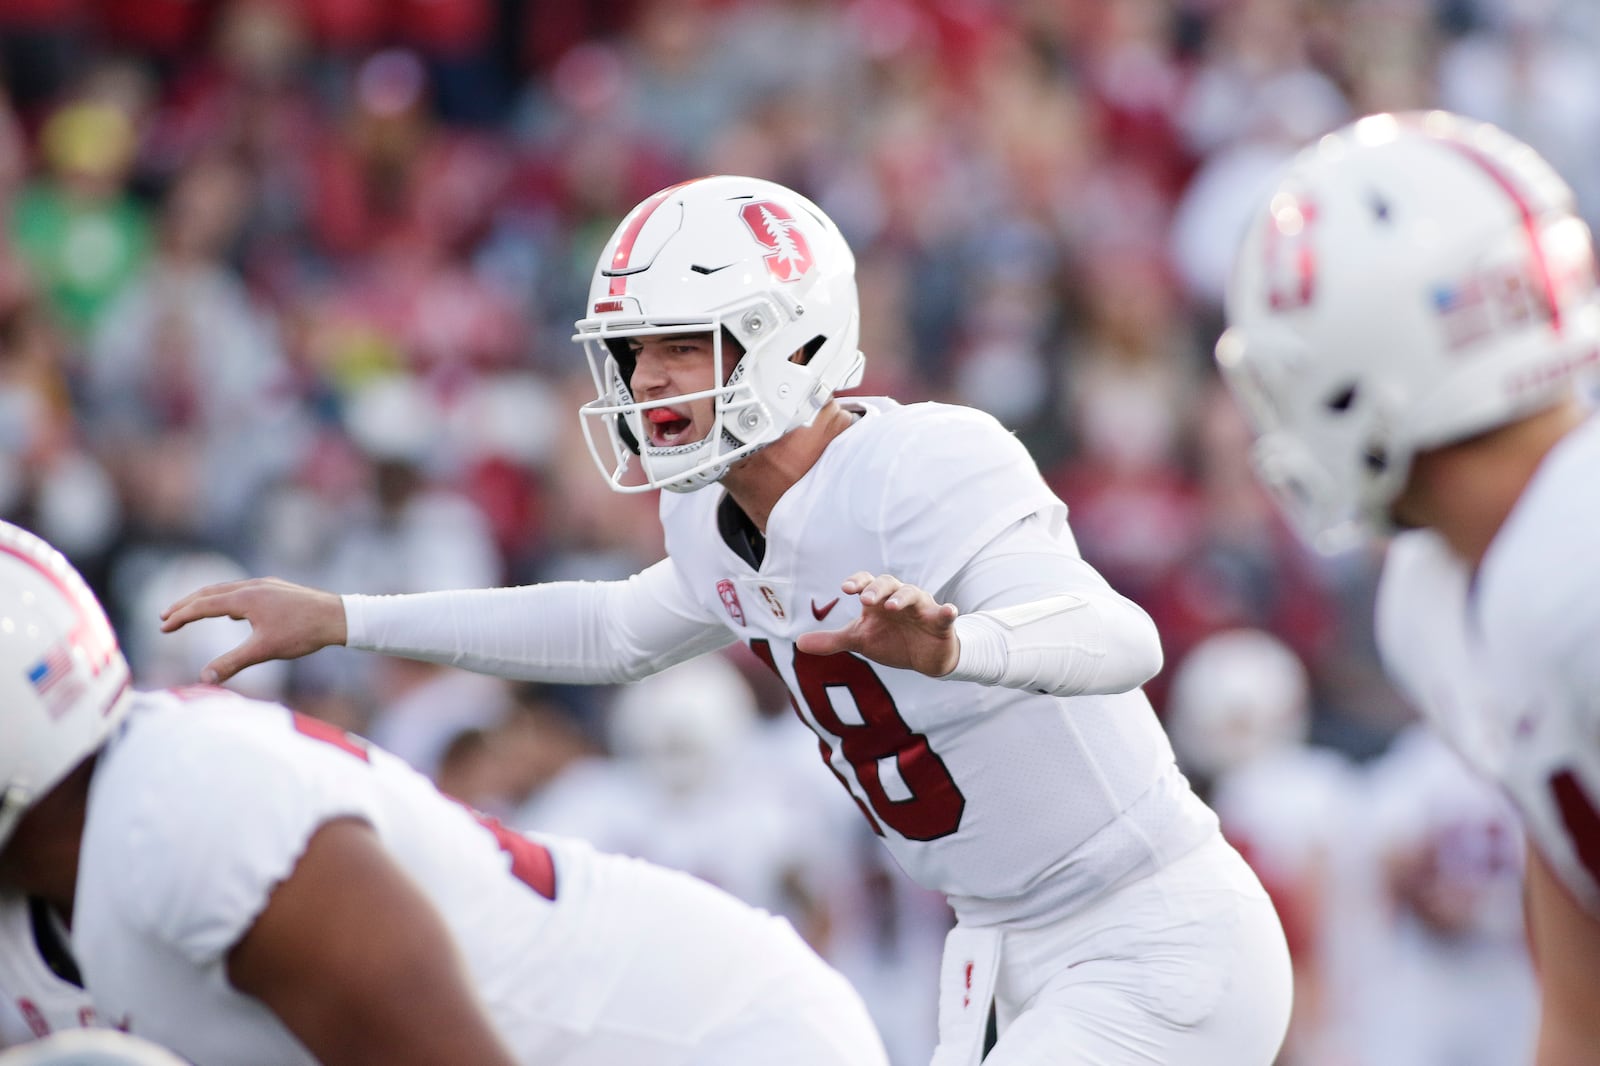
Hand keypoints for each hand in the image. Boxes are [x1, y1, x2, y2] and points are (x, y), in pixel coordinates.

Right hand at [159, 578, 347, 683]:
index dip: (181, 616)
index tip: (162, 627)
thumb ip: (232, 663)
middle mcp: (252, 586)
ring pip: (227, 590)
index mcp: (245, 598)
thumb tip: (204, 678)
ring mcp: (266, 585)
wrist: (338, 616)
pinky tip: (232, 613)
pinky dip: (227, 600)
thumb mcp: (264, 650)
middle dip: (186, 605)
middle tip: (165, 617)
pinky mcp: (278, 589)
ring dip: (206, 600)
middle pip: (210, 592)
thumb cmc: (302, 633)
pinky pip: (244, 591)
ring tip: (191, 612)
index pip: (203, 605)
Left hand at [795, 572, 959, 676]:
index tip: (845, 589)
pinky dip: (946, 611)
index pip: (866, 583)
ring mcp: (921, 608)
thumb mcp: (860, 640)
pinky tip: (948, 610)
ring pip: (913, 594)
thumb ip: (832, 641)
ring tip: (892, 606)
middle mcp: (900, 598)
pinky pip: (944, 613)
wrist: (925, 658)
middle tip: (865, 600)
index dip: (858, 582)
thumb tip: (798, 643)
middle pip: (888, 584)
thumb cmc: (891, 641)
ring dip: (902, 598)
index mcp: (879, 600)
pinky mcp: (940, 622)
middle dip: (877, 589)